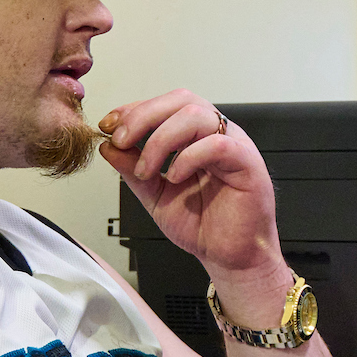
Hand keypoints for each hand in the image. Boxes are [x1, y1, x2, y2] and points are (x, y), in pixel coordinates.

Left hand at [100, 92, 282, 295]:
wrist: (229, 256)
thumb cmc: (202, 225)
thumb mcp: (155, 195)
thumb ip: (133, 171)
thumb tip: (108, 146)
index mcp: (196, 137)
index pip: (165, 105)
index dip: (134, 110)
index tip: (108, 127)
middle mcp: (216, 134)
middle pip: (181, 100)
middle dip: (143, 116)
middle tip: (121, 141)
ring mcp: (234, 146)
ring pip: (196, 116)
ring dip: (160, 140)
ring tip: (147, 169)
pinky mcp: (248, 164)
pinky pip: (218, 145)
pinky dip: (189, 157)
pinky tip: (175, 176)